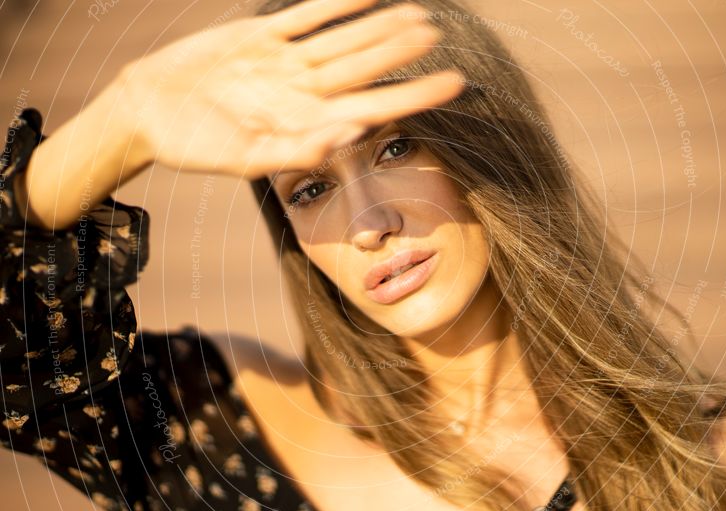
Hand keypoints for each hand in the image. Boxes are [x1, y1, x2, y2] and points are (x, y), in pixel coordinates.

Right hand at [115, 0, 464, 178]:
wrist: (147, 113)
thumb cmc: (194, 146)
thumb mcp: (244, 158)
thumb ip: (298, 149)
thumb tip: (353, 132)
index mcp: (307, 124)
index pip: (374, 107)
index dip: (416, 95)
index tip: (455, 84)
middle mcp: (304, 92)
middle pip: (365, 68)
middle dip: (402, 52)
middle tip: (440, 35)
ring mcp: (285, 63)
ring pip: (343, 39)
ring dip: (379, 26)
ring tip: (419, 14)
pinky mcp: (260, 36)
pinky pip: (305, 15)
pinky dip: (334, 2)